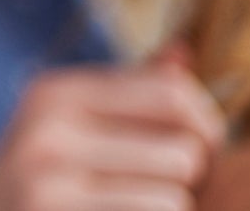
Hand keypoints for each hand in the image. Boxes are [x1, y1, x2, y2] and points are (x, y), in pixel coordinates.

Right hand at [0, 56, 226, 210]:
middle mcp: (48, 128)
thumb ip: (128, 90)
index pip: (172, 92)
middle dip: (190, 177)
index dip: (207, 122)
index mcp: (56, 91)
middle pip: (181, 150)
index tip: (204, 146)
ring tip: (138, 202)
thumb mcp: (70, 121)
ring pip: (172, 197)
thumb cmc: (43, 171)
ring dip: (168, 207)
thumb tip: (182, 53)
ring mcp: (49, 178)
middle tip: (167, 184)